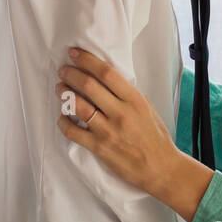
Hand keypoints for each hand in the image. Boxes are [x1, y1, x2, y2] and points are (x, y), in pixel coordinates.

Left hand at [55, 48, 181, 196]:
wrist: (161, 168)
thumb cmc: (155, 138)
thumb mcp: (146, 108)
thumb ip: (127, 94)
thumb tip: (107, 81)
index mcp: (134, 99)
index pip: (106, 72)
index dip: (86, 60)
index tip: (74, 54)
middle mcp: (120, 113)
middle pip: (88, 85)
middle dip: (71, 74)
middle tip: (63, 70)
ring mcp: (109, 130)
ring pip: (78, 106)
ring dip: (64, 95)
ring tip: (60, 89)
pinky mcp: (100, 148)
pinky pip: (74, 132)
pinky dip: (63, 123)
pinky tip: (61, 118)